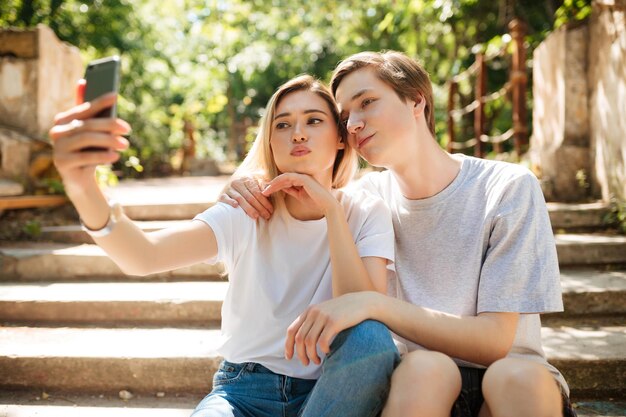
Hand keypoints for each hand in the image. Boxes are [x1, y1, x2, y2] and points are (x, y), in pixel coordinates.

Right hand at [49, 80, 130, 195]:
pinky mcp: (61, 163)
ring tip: (125, 144)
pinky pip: (84, 157)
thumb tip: (83, 81)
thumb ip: (91, 111)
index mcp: (63, 119)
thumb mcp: (93, 132)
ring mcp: (57, 147)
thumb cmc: (89, 150)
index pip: (84, 108)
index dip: (99, 101)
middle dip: (110, 125)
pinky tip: (115, 157)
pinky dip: (101, 156)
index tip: (115, 95)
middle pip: (87, 125)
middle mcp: (57, 131)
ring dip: (108, 140)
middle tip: (128, 128)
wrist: (80, 178)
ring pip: (86, 139)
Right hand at [218, 176, 273, 219]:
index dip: (265, 202)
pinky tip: (236, 206)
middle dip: (259, 207)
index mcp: (247, 179)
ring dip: (248, 208)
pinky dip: (230, 201)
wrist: (232, 186)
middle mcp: (237, 183)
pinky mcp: (221, 195)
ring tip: (256, 216)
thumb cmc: (248, 188)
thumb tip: (269, 190)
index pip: (257, 192)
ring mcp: (229, 189)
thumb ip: (263, 185)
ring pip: (240, 199)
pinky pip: (225, 198)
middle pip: (250, 197)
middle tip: (266, 216)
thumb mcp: (257, 183)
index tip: (271, 210)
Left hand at [262, 173, 339, 216]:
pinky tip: (272, 188)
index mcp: (302, 180)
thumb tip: (283, 189)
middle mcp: (302, 176)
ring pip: (284, 177)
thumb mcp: (300, 196)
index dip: (276, 186)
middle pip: (283, 178)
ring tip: (265, 190)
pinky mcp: (303, 179)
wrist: (326, 205)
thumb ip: (292, 191)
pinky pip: (288, 178)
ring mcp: (303, 176)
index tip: (267, 191)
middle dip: (272, 184)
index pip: (286, 181)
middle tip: (263, 190)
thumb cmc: (316, 202)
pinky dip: (279, 182)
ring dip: (274, 184)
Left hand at [285, 292, 374, 365]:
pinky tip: (328, 352)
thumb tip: (300, 340)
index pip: (291, 330)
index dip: (288, 346)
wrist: (362, 302)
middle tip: (307, 363)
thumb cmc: (343, 311)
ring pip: (309, 342)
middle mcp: (314, 312)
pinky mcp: (334, 322)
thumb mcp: (324, 312)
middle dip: (300, 354)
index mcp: (309, 311)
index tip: (289, 357)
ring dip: (311, 355)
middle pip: (299, 338)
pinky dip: (323, 350)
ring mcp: (324, 316)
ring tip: (317, 361)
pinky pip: (322, 342)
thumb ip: (313, 322)